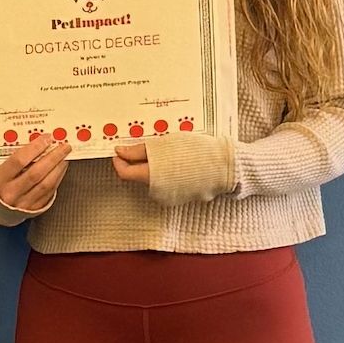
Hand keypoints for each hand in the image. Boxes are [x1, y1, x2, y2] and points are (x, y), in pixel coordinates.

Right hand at [0, 131, 69, 213]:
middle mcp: (12, 193)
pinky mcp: (34, 209)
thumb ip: (14, 156)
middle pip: (36, 172)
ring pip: (46, 184)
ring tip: (65, 156)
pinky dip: (58, 178)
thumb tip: (37, 142)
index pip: (19, 161)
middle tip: (63, 145)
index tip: (46, 138)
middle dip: (53, 157)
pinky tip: (60, 169)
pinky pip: (50, 192)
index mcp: (0, 180)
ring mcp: (24, 203)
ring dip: (59, 167)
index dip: (35, 148)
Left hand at [113, 132, 236, 202]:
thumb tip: (119, 152)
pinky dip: (168, 175)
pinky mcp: (181, 198)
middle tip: (147, 147)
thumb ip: (138, 150)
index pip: (124, 172)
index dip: (120, 160)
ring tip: (168, 153)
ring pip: (154, 181)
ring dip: (155, 168)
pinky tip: (179, 163)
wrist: (224, 166)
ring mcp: (169, 197)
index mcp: (149, 177)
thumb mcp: (163, 144)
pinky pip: (167, 186)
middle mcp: (156, 191)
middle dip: (139, 162)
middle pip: (139, 176)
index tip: (121, 150)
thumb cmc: (194, 151)